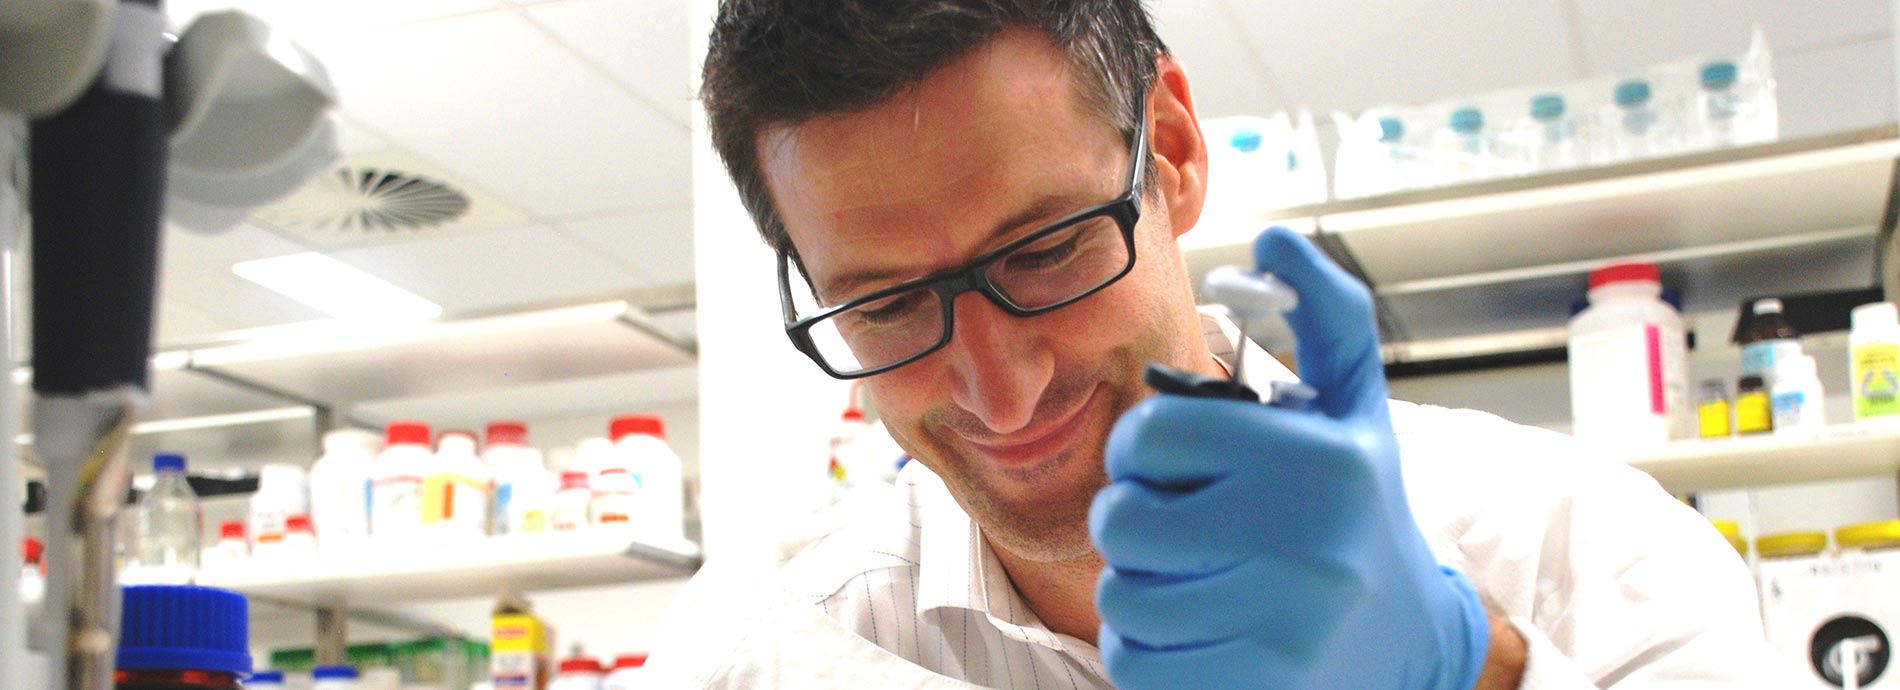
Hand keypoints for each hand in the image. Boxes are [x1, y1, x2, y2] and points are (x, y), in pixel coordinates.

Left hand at [1090, 226, 1490, 689]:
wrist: (1410, 637)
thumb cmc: (1359, 501)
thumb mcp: (1356, 399)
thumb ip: (1322, 307)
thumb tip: (1272, 235)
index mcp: (1319, 461)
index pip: (1148, 435)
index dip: (1140, 445)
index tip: (1166, 457)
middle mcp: (1306, 545)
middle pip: (1123, 520)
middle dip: (1134, 517)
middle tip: (1176, 518)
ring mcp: (1283, 628)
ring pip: (1122, 595)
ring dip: (1138, 583)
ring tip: (1189, 571)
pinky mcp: (1258, 688)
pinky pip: (1135, 662)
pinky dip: (1145, 646)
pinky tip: (1192, 623)